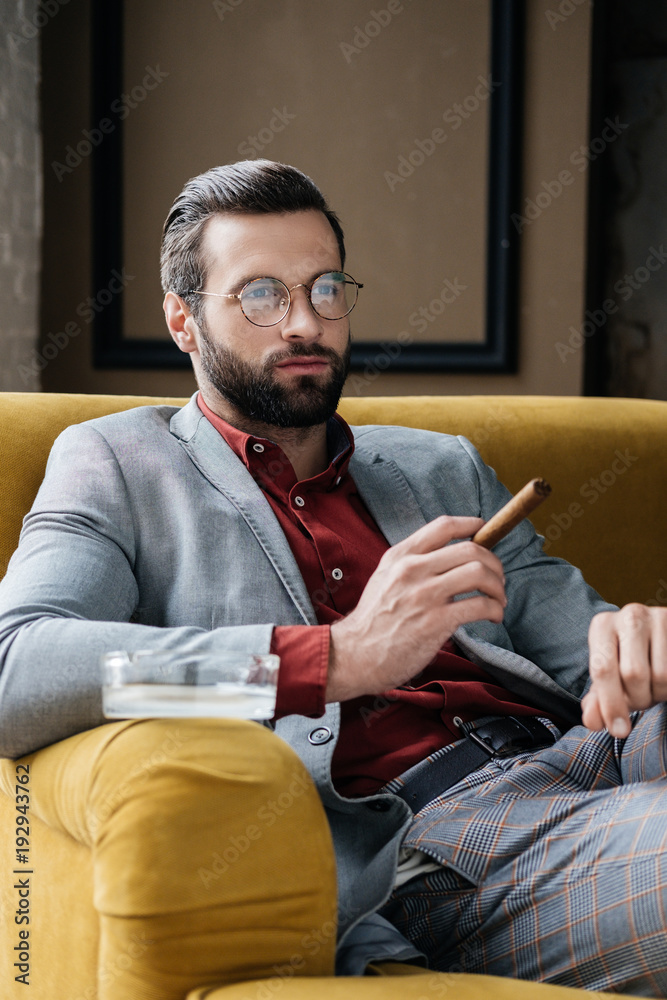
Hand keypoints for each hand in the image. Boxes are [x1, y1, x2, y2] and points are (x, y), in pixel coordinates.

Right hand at [327, 515, 506, 702]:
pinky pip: (480, 606)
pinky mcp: (436, 622)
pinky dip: (495, 609)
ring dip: (497, 587)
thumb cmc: (373, 620)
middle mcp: (412, 570)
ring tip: (497, 599)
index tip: (483, 529)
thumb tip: (449, 557)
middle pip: (470, 550)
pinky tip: (493, 617)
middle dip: (493, 563)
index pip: (442, 526)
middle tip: (497, 578)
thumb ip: (411, 563)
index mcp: (400, 556)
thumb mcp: (384, 577)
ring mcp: (424, 595)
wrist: (354, 655)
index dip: (470, 524)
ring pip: (479, 574)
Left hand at [582, 604, 666, 736]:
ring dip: (657, 695)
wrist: (657, 636)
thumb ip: (598, 700)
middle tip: (640, 701)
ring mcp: (659, 618)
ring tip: (652, 689)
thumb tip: (592, 722)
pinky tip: (663, 685)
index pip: (603, 669)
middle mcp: (630, 616)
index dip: (611, 704)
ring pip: (661, 676)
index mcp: (602, 625)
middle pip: (633, 674)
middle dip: (638, 700)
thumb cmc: (627, 659)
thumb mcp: (609, 676)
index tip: (619, 731)